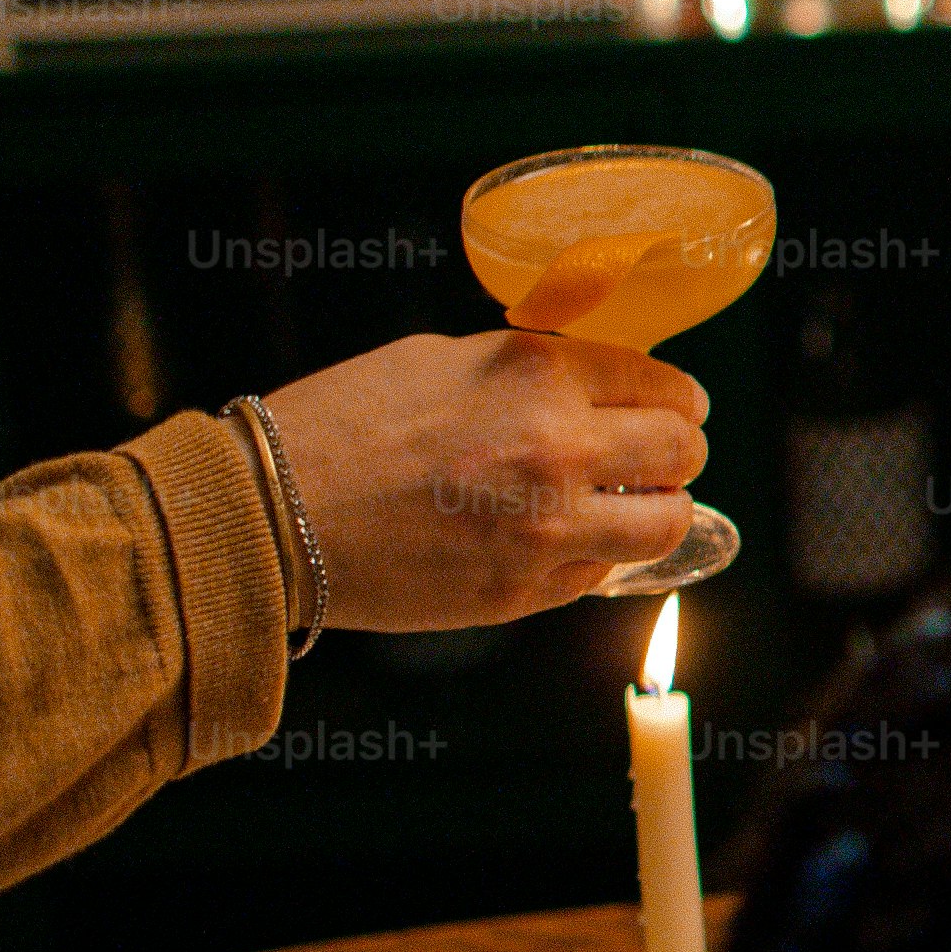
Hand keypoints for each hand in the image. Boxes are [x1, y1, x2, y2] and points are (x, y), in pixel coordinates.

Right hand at [261, 333, 708, 631]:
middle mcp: (560, 449)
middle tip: (655, 459)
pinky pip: (598, 573)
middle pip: (683, 452)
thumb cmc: (343, 424)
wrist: (267, 512)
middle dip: (676, 454)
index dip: (676, 401)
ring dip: (655, 513)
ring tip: (622, 506)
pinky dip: (590, 557)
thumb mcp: (447, 360)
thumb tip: (600, 389)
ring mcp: (547, 529)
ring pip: (667, 524)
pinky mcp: (522, 591)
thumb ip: (536, 373)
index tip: (675, 410)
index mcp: (543, 375)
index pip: (665, 387)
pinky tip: (551, 541)